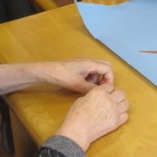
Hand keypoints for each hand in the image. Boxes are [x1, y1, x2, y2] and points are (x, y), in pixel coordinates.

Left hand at [0, 58, 114, 95]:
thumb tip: (101, 94)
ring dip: (96, 79)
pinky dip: (89, 78)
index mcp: (91, 63)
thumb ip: (90, 89)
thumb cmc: (62, 76)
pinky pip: (90, 71)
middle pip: (104, 67)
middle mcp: (89, 61)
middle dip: (105, 77)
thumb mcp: (77, 85)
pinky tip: (81, 85)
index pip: (108, 69)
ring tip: (88, 88)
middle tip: (100, 88)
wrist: (47, 71)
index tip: (106, 89)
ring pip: (97, 70)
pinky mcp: (78, 67)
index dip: (110, 79)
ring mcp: (83, 63)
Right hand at [56, 83, 128, 150]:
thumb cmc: (76, 115)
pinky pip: (125, 116)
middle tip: (112, 100)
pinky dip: (121, 116)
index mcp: (99, 92)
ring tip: (114, 108)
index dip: (108, 90)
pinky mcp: (116, 122)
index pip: (111, 86)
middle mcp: (109, 100)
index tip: (106, 93)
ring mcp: (114, 111)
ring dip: (121, 105)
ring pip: (126, 104)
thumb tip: (98, 97)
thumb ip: (93, 95)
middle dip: (117, 95)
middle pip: (121, 93)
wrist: (78, 131)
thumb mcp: (82, 99)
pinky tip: (115, 117)